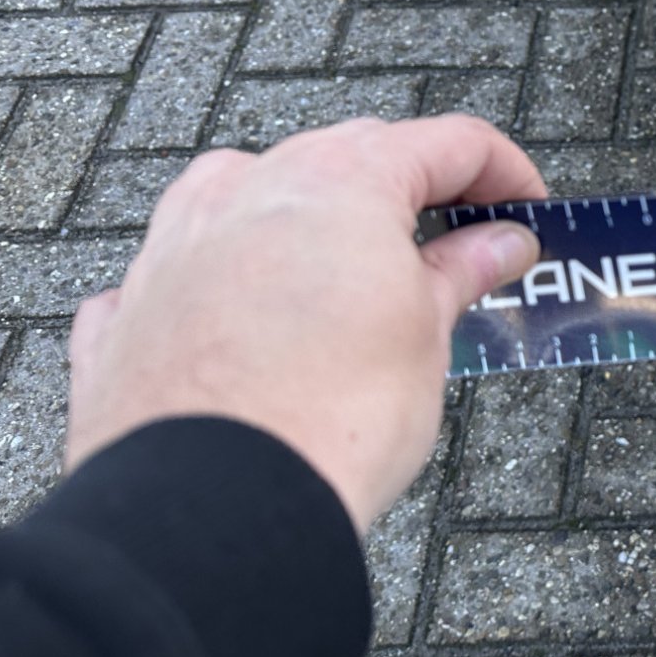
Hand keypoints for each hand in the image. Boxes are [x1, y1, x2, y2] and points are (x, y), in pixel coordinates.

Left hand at [65, 116, 545, 531]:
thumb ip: (460, 272)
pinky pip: (183, 268)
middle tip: (461, 255)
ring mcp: (174, 242)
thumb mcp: (427, 336)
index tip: (528, 214)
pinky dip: (223, 283)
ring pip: (257, 201)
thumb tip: (499, 242)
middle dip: (409, 199)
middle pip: (349, 161)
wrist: (210, 513)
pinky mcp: (127, 310)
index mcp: (339, 179)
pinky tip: (246, 327)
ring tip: (351, 290)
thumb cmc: (329, 418)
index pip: (448, 143)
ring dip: (310, 228)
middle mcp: (247, 187)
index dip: (504, 173)